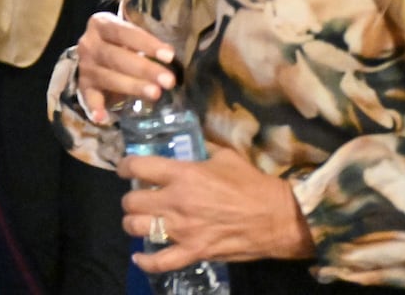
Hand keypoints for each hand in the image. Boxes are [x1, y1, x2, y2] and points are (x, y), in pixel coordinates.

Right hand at [73, 11, 175, 124]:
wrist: (97, 51)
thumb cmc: (123, 42)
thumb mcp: (131, 34)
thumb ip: (146, 41)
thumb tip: (170, 55)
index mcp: (101, 24)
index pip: (123, 32)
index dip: (146, 43)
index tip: (169, 56)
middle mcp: (88, 43)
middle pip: (115, 56)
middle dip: (144, 69)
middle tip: (168, 80)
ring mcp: (85, 66)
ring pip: (107, 77)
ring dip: (132, 86)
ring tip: (155, 94)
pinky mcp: (83, 85)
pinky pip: (88, 97)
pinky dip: (94, 107)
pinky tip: (102, 117)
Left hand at [120, 144, 314, 269]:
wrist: (279, 218)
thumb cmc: (253, 184)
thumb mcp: (226, 156)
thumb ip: (203, 150)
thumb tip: (193, 143)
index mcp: (183, 175)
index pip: (138, 167)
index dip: (125, 167)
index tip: (126, 169)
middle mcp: (176, 201)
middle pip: (132, 201)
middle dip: (130, 199)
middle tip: (139, 198)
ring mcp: (183, 229)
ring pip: (137, 227)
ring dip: (134, 223)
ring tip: (140, 220)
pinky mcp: (194, 251)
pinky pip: (160, 261)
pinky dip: (146, 261)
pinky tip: (140, 256)